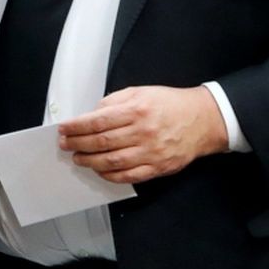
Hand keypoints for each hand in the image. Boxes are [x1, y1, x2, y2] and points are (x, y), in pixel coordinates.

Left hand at [57, 85, 228, 183]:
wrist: (203, 120)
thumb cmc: (170, 104)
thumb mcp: (141, 92)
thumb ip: (114, 101)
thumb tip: (92, 114)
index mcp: (137, 110)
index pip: (98, 121)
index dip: (77, 127)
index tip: (64, 129)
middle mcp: (143, 132)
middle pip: (102, 142)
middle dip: (77, 144)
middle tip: (65, 144)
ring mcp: (151, 152)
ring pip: (112, 162)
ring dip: (89, 162)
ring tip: (77, 158)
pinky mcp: (158, 168)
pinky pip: (128, 176)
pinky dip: (110, 176)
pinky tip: (99, 170)